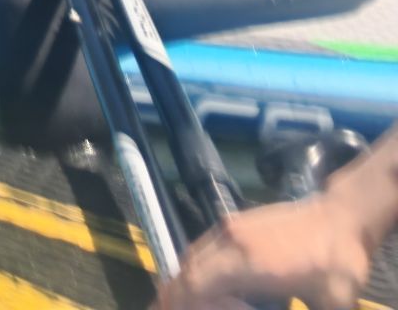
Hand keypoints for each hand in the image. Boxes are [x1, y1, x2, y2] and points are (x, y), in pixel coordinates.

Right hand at [156, 192, 373, 309]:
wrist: (344, 215)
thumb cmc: (339, 262)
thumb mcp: (331, 303)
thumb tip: (270, 306)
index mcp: (248, 261)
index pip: (196, 285)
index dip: (187, 305)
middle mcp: (230, 240)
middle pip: (187, 271)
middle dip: (173, 298)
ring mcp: (229, 227)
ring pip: (191, 258)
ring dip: (182, 284)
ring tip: (174, 303)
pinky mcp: (235, 222)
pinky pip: (202, 248)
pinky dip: (195, 270)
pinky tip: (202, 284)